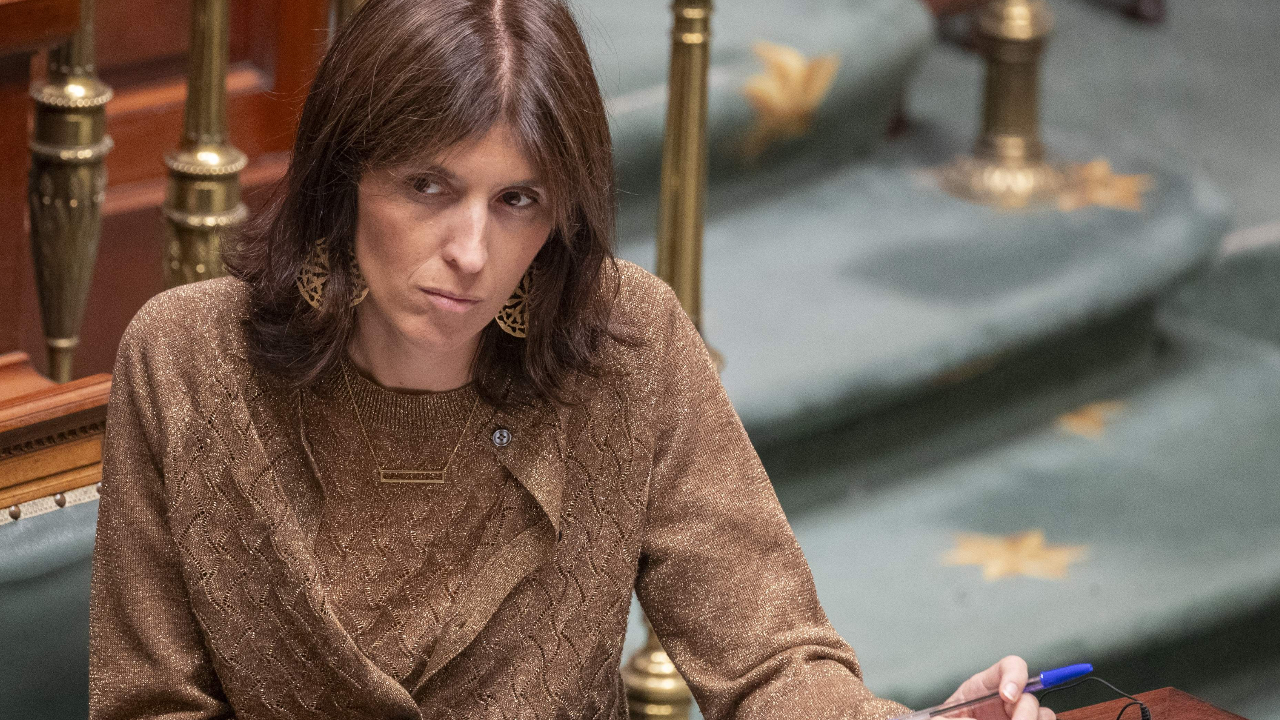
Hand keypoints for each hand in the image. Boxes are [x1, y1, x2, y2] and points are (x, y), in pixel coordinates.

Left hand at [940, 656, 1054, 719]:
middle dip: (1026, 711)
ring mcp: (1017, 717)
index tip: (1008, 696)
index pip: (1010, 666)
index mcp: (984, 688)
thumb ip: (956, 714)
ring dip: (1034, 719)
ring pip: (1044, 715)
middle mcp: (1006, 702)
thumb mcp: (942, 716)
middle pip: (1030, 697)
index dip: (1015, 676)